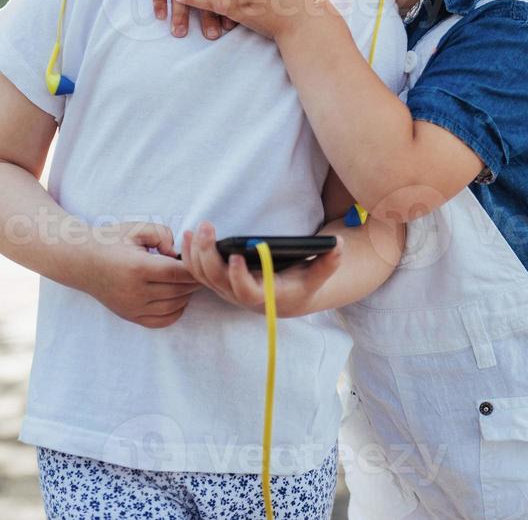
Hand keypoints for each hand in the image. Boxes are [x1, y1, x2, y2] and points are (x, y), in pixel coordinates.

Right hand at [78, 222, 201, 327]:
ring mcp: (132, 307)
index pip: (178, 273)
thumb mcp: (136, 228)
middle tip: (201, 267)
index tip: (202, 258)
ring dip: (187, 294)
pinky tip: (177, 296)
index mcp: (138, 268)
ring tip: (188, 279)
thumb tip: (176, 253)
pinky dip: (176, 310)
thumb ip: (162, 234)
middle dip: (195, 279)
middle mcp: (135, 292)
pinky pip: (162, 321)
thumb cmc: (110, 241)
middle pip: (179, 290)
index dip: (195, 267)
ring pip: (174, 306)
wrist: (81, 261)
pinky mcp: (130, 316)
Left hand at [180, 221, 342, 317]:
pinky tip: (188, 235)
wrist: (287, 300)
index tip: (235, 255)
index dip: (237, 275)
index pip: (244, 290)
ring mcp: (225, 290)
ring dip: (194, 253)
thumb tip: (339, 245)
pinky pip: (197, 271)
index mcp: (263, 296)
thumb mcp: (317, 275)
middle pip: (214, 280)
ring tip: (194, 228)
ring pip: (201, 275)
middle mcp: (239, 295)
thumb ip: (328, 262)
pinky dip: (190, 254)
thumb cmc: (302, 284)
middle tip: (206, 227)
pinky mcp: (218, 281)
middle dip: (207, 254)